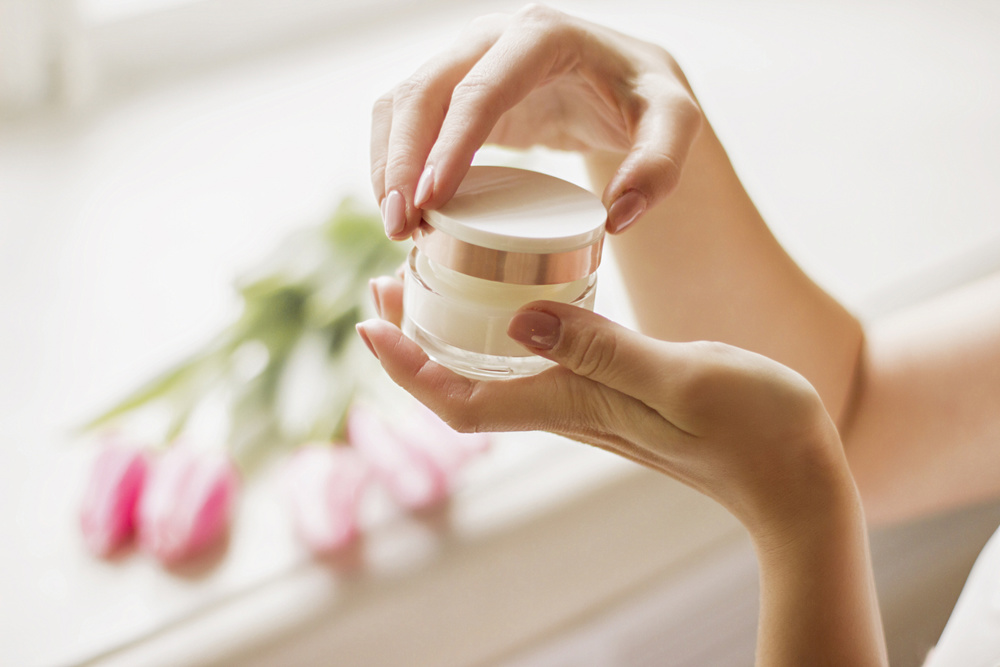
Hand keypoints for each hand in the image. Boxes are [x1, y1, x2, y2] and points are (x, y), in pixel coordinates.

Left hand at [360, 276, 886, 663]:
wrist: (794, 476)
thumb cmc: (753, 431)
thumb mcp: (681, 378)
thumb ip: (603, 349)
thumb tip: (518, 320)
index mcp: (573, 406)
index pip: (461, 400)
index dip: (408, 368)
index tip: (370, 323)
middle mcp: (570, 409)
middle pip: (465, 385)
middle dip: (416, 343)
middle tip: (383, 286)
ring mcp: (591, 403)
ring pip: (497, 373)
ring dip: (454, 334)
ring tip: (430, 285)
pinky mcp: (616, 392)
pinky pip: (540, 362)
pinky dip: (507, 330)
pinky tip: (518, 302)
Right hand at [370, 5, 702, 238]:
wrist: (622, 80)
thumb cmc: (645, 97)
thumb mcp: (674, 122)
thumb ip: (660, 164)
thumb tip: (619, 217)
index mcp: (543, 36)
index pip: (482, 88)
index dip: (450, 143)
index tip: (432, 199)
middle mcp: (493, 39)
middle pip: (426, 92)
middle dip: (403, 160)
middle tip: (403, 226)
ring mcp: (467, 61)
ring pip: (403, 103)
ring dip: (389, 163)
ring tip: (398, 227)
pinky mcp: (455, 91)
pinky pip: (407, 120)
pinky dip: (395, 162)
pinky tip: (405, 208)